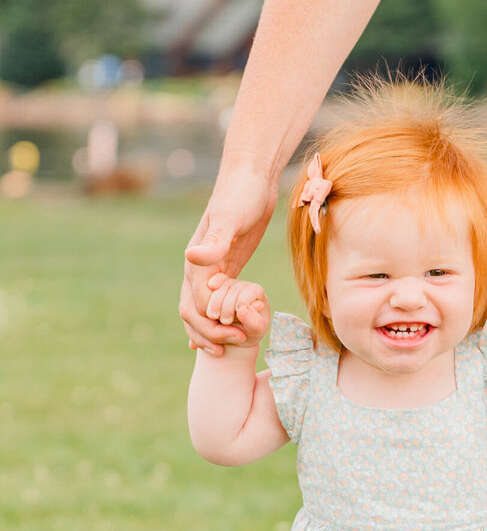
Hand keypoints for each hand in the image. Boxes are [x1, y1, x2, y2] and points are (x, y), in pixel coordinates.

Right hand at [181, 163, 276, 353]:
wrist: (250, 179)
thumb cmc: (241, 195)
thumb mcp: (231, 218)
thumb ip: (214, 241)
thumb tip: (191, 258)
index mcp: (197, 260)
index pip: (196, 302)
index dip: (211, 323)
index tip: (233, 336)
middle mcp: (199, 268)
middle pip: (193, 311)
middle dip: (210, 333)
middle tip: (235, 346)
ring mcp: (211, 269)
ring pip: (201, 309)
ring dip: (211, 331)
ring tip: (229, 351)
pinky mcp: (226, 268)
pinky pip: (216, 300)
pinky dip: (217, 319)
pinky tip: (223, 336)